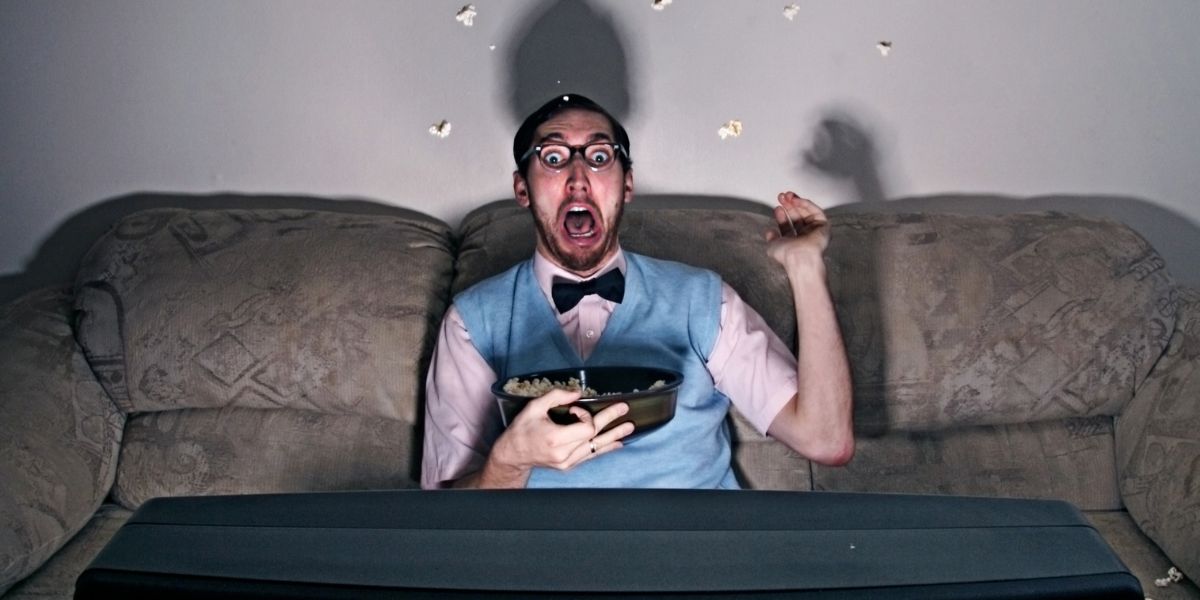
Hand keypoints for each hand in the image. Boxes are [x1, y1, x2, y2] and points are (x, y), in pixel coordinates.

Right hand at [491, 388, 634, 474]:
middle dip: (611, 421)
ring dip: (614, 437)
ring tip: (629, 428)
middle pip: (595, 437)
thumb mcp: (534, 408)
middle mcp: (564, 454)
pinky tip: (617, 443)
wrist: (513, 455)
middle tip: (624, 409)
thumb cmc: (522, 429)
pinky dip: (604, 448)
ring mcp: (568, 462)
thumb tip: (579, 393)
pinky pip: (590, 456)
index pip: (586, 428)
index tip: (576, 409)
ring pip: (597, 449)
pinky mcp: (569, 466)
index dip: (586, 415)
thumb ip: (556, 397)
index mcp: (556, 439)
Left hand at [764, 191, 829, 269]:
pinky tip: (796, 200)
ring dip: (797, 201)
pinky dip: (806, 204)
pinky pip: (816, 211)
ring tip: (788, 195)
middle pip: (798, 216)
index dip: (782, 215)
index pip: (788, 225)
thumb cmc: (787, 255)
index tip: (777, 207)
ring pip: (807, 212)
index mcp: (794, 241)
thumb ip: (771, 237)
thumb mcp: (773, 245)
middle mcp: (805, 236)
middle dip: (789, 205)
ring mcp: (815, 230)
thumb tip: (769, 232)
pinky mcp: (823, 226)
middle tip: (782, 197)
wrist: (799, 257)